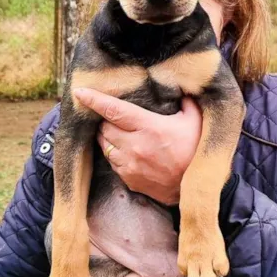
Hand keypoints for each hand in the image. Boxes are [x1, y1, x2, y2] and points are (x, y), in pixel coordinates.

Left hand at [73, 88, 201, 204]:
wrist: (198, 187)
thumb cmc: (196, 150)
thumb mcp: (195, 120)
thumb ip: (185, 101)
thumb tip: (180, 89)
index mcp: (149, 127)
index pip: (114, 110)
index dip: (94, 100)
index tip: (79, 92)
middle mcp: (135, 146)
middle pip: (105, 127)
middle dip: (105, 120)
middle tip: (113, 116)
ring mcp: (130, 165)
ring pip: (105, 146)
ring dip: (107, 137)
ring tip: (116, 132)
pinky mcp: (129, 180)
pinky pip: (112, 162)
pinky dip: (114, 154)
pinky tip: (124, 150)